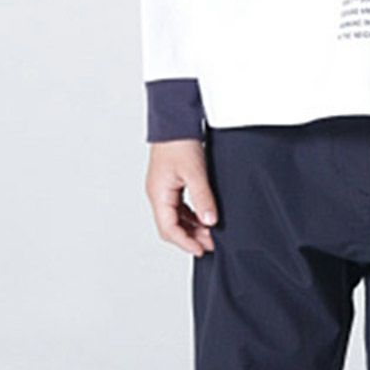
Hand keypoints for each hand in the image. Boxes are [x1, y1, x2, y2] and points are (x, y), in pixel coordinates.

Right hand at [145, 139, 217, 255]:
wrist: (175, 119)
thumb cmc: (179, 141)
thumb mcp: (195, 171)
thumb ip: (203, 198)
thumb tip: (209, 222)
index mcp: (158, 194)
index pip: (169, 229)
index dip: (185, 242)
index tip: (202, 250)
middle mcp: (158, 194)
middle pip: (171, 227)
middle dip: (190, 238)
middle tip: (211, 244)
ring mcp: (163, 190)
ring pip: (176, 219)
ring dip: (192, 228)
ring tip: (212, 232)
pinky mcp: (170, 185)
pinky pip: (180, 209)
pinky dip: (192, 217)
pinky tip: (205, 218)